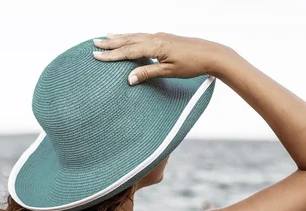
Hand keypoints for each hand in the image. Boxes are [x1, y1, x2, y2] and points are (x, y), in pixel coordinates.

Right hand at [92, 32, 229, 84]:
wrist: (211, 54)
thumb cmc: (192, 64)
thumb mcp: (169, 72)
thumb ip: (148, 74)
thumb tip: (129, 79)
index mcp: (155, 47)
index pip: (128, 51)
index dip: (111, 55)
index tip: (96, 56)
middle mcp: (155, 38)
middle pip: (128, 40)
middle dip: (110, 43)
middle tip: (94, 44)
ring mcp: (160, 36)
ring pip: (134, 36)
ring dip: (119, 38)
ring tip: (106, 37)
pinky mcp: (164, 38)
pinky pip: (142, 36)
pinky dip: (131, 37)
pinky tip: (128, 37)